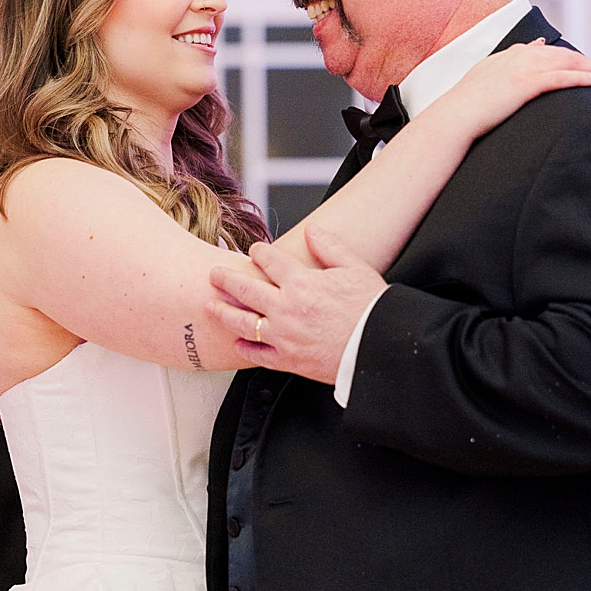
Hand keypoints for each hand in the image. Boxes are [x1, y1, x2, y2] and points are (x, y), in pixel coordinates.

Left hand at [207, 225, 387, 384]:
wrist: (379, 348)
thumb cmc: (372, 310)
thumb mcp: (356, 269)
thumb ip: (330, 247)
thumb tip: (313, 230)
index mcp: (301, 282)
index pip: (269, 261)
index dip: (259, 253)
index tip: (255, 251)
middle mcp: (286, 308)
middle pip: (244, 289)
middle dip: (225, 279)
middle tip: (214, 275)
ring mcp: (283, 335)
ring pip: (242, 322)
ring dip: (222, 312)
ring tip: (211, 307)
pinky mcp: (288, 360)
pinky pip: (257, 355)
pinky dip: (244, 348)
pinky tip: (238, 343)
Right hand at [427, 39, 590, 143]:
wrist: (453, 117)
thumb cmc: (466, 107)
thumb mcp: (486, 80)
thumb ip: (506, 66)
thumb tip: (530, 53)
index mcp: (511, 56)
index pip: (551, 52)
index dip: (575, 59)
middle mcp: (520, 56)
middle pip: (567, 55)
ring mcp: (523, 68)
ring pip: (569, 63)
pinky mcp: (525, 84)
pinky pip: (561, 78)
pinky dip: (582, 78)